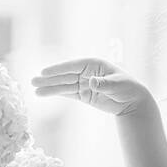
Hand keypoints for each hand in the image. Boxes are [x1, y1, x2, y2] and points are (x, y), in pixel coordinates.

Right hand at [32, 58, 153, 117]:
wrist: (134, 102)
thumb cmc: (128, 88)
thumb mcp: (118, 85)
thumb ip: (105, 84)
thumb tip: (91, 82)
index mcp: (94, 64)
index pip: (73, 66)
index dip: (58, 69)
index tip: (44, 72)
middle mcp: (87, 72)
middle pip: (65, 75)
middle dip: (49, 79)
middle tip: (33, 81)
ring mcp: (84, 83)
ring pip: (64, 85)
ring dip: (50, 88)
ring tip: (35, 90)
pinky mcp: (84, 94)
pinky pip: (68, 93)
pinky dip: (57, 93)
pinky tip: (44, 94)